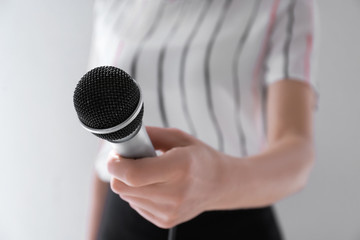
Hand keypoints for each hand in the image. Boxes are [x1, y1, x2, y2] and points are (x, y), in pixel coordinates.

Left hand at [107, 126, 227, 228]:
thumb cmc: (200, 158)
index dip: (116, 164)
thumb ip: (151, 135)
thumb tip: (126, 136)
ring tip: (149, 173)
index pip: (134, 174)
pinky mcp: (165, 221)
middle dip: (119, 172)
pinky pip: (135, 205)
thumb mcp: (179, 138)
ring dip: (130, 183)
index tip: (115, 155)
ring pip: (126, 197)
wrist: (220, 184)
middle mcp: (175, 193)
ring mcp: (170, 211)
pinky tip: (155, 186)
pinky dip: (139, 193)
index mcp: (180, 167)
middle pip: (123, 187)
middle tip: (130, 160)